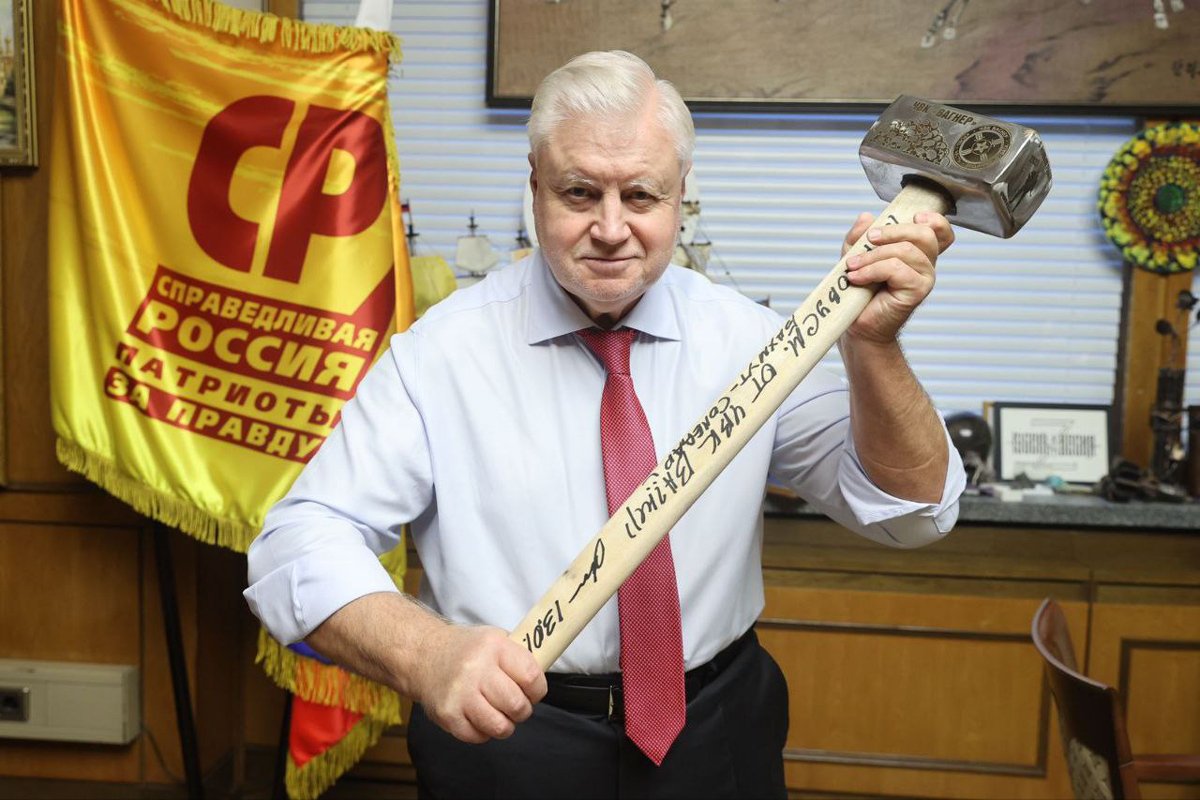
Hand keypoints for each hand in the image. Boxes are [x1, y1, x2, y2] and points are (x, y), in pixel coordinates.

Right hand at [412, 623, 546, 743]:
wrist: (425, 655)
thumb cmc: (467, 650)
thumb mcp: (496, 639)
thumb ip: (519, 658)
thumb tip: (541, 680)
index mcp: (494, 647)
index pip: (532, 677)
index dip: (538, 690)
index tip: (533, 691)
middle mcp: (476, 669)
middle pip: (517, 705)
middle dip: (522, 710)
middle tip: (516, 705)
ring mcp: (460, 694)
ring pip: (500, 726)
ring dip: (506, 725)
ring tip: (500, 714)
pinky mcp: (448, 715)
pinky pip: (478, 736)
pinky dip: (484, 732)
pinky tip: (480, 717)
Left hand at [839, 211, 953, 343]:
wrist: (857, 324)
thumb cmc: (859, 291)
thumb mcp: (855, 255)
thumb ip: (859, 236)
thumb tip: (867, 217)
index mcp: (917, 253)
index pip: (940, 231)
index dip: (934, 219)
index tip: (914, 216)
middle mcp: (926, 264)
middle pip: (924, 233)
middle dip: (893, 231)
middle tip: (869, 239)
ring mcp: (925, 277)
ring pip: (906, 250)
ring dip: (873, 255)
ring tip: (853, 266)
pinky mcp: (918, 290)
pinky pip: (897, 268)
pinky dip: (872, 270)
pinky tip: (857, 278)